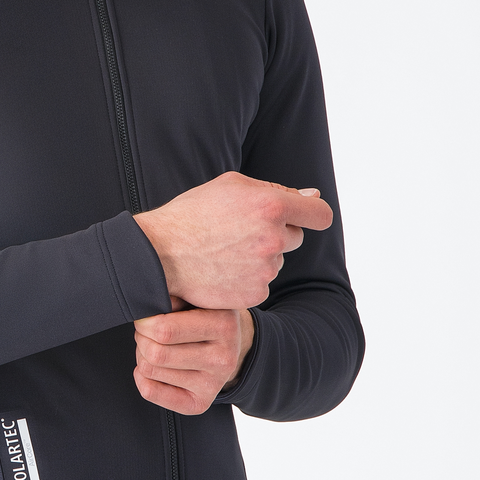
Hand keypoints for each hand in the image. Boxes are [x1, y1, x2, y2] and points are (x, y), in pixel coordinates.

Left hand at [133, 306, 254, 414]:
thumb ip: (173, 294)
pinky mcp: (200, 403)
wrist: (233, 343)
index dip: (144, 321)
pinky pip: (151, 392)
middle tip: (146, 329)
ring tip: (154, 343)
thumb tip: (143, 299)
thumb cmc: (206, 312)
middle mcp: (223, 358)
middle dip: (141, 338)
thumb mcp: (197, 295)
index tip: (144, 314)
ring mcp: (213, 384)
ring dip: (142, 354)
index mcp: (223, 324)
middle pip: (156, 353)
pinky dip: (142, 377)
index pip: (166, 330)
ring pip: (150, 370)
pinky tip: (153, 365)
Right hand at [134, 171, 331, 308]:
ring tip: (226, 249)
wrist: (160, 254)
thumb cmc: (194, 213)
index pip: (320, 214)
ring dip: (261, 255)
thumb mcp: (232, 186)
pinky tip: (224, 267)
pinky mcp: (255, 294)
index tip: (304, 214)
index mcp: (271, 206)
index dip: (312, 213)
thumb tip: (313, 195)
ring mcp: (265, 270)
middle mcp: (273, 239)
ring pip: (277, 260)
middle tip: (241, 230)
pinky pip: (263, 282)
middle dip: (277, 232)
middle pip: (295, 236)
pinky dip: (249, 277)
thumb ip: (277, 189)